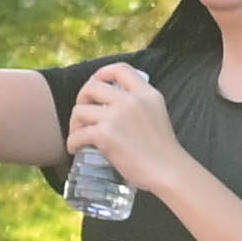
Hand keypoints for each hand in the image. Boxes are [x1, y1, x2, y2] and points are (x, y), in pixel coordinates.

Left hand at [66, 61, 183, 196]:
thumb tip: (111, 104)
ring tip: (79, 134)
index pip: (120, 69)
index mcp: (147, 94)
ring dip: (74, 123)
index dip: (102, 73)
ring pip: (79, 110)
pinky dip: (72, 142)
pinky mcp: (106, 135)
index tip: (95, 84)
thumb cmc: (163, 151)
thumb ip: (139, 105)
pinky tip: (76, 149)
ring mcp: (117, 116)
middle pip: (92, 86)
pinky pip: (77, 134)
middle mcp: (131, 100)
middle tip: (83, 114)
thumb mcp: (157, 115)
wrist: (169, 172)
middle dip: (81, 99)